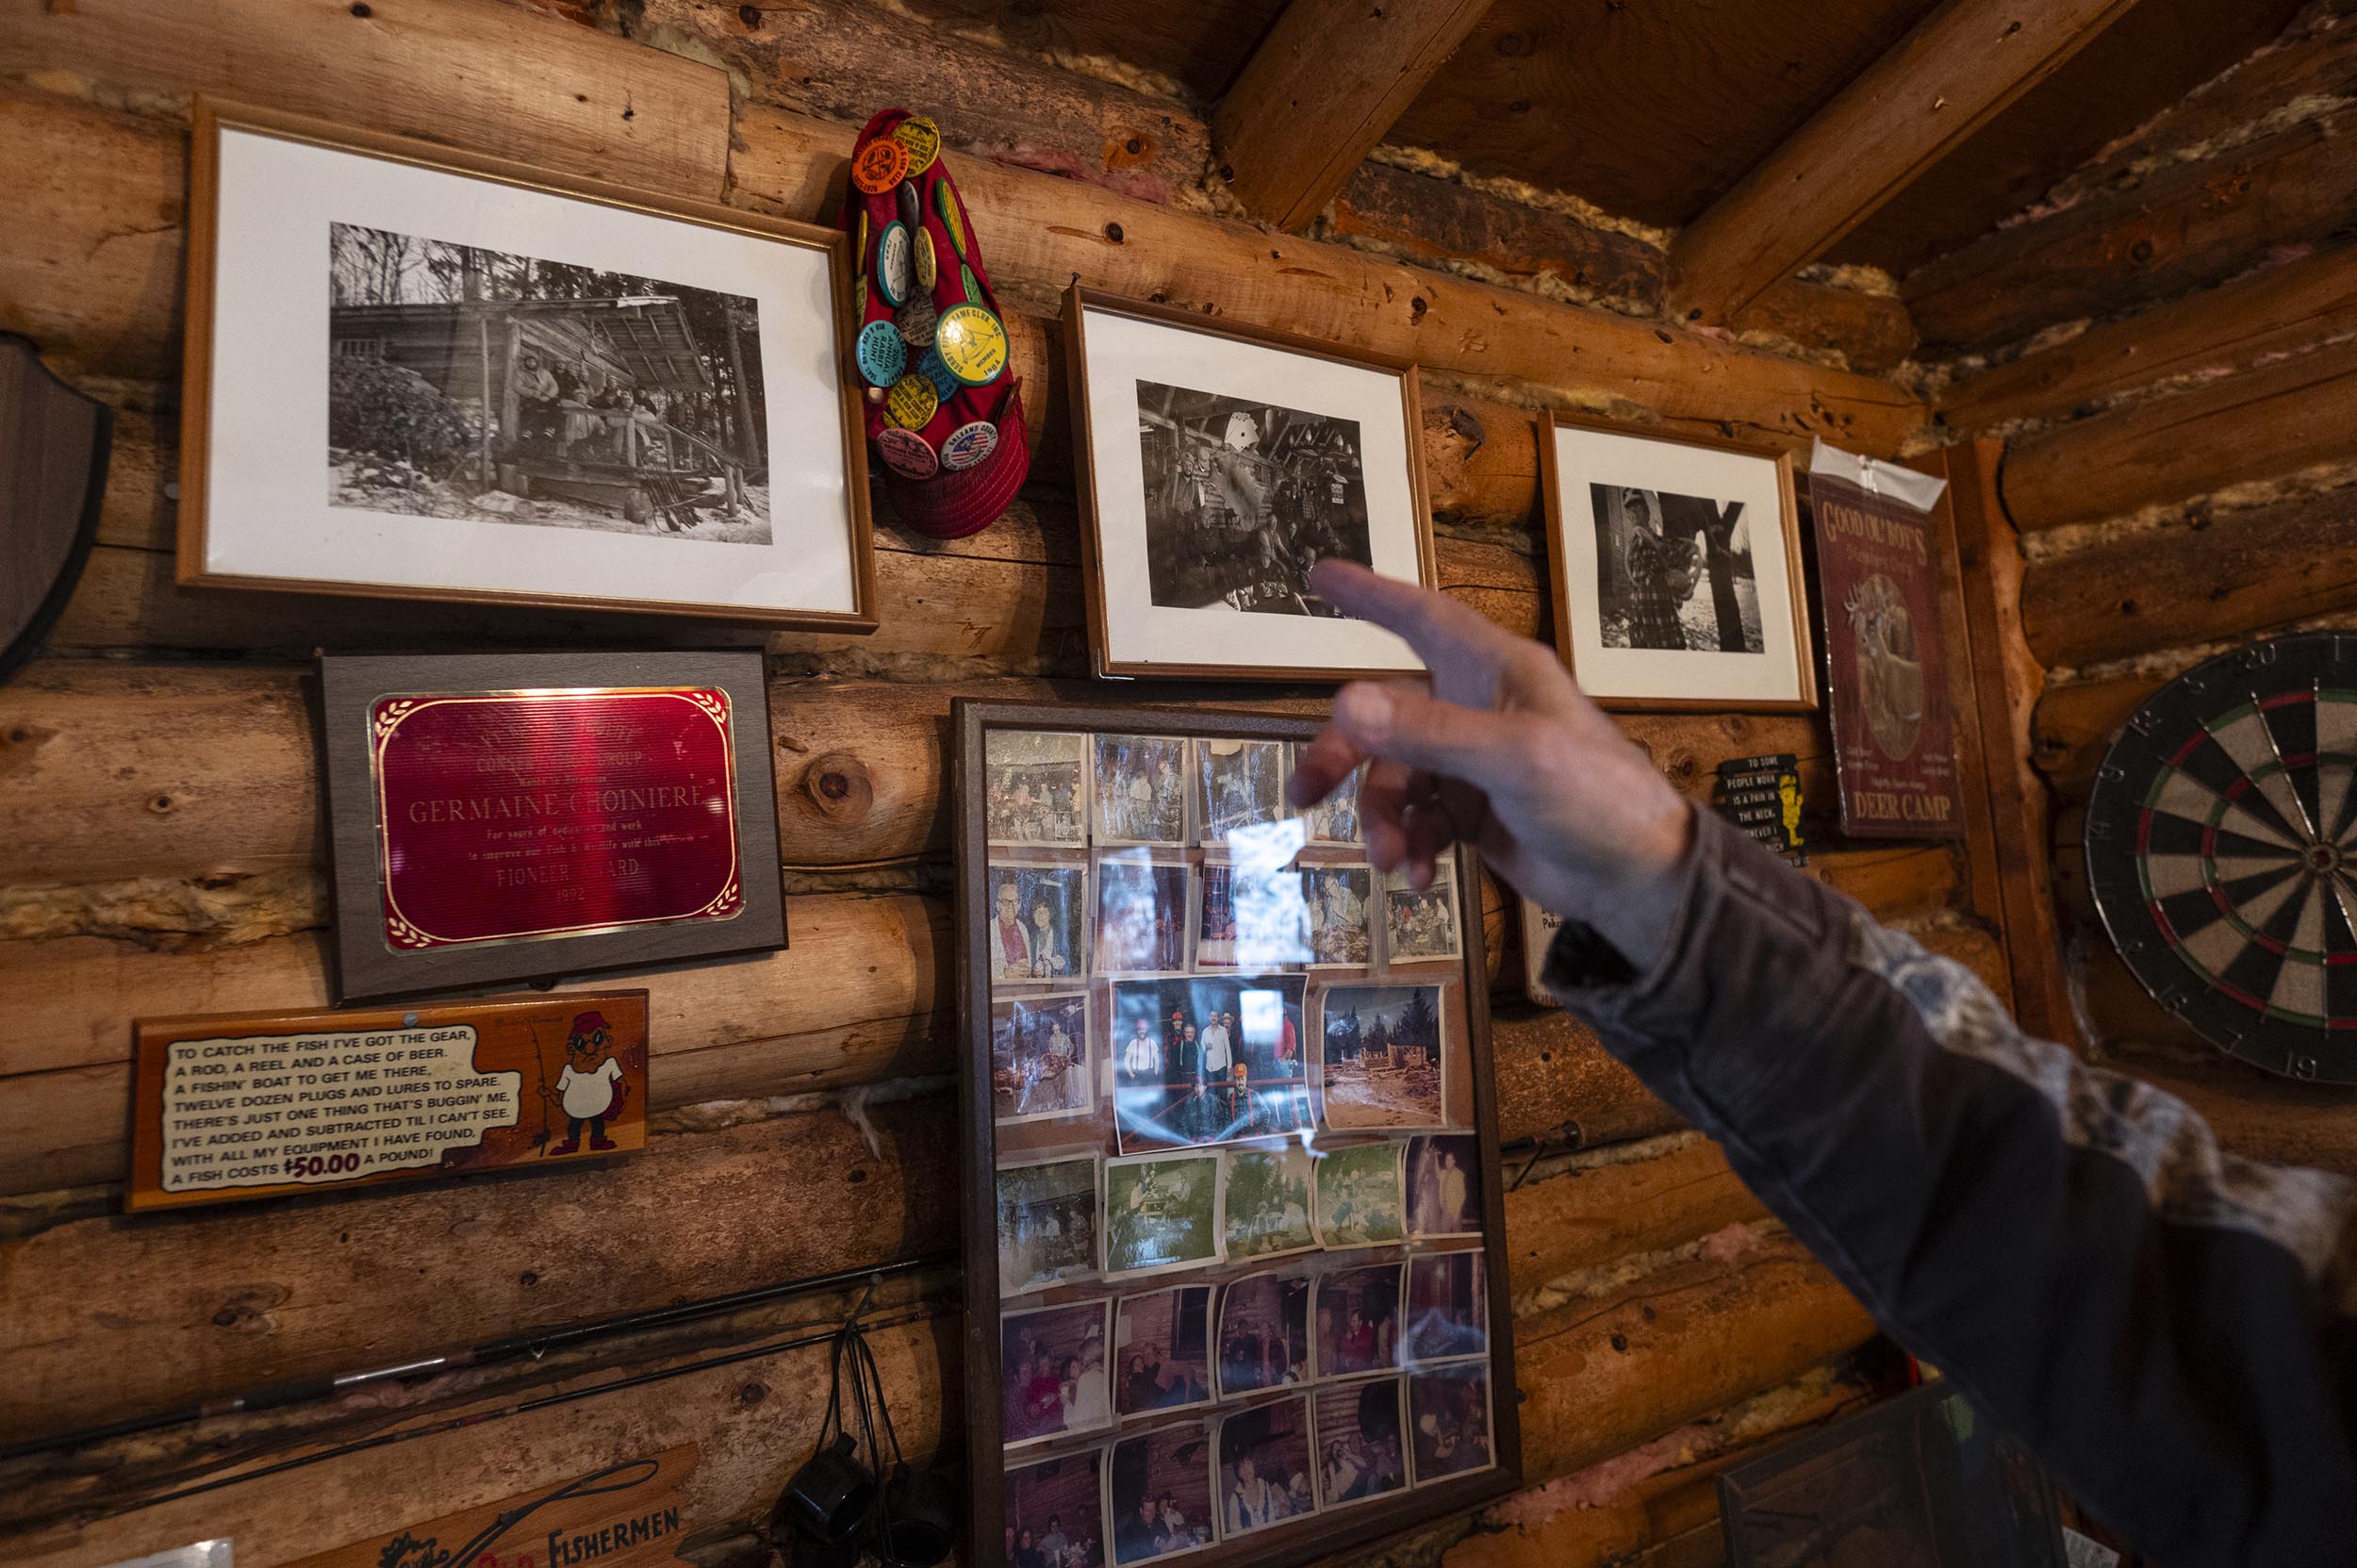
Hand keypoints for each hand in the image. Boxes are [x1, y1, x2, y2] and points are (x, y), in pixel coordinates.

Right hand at [1289, 559, 1694, 966]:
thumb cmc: (1596, 798)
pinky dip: (1410, 844)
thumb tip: (1344, 703)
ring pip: (1395, 775)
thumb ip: (1429, 731)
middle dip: (1344, 756)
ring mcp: (1474, 762)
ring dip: (1383, 819)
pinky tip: (1421, 875)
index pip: (1423, 617)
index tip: (1319, 576)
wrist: (1638, 880)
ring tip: (1392, 861)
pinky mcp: (1475, 811)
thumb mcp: (1514, 759)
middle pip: (1385, 713)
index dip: (1370, 595)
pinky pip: (1418, 818)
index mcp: (1495, 672)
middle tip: (1305, 795)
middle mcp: (1478, 707)